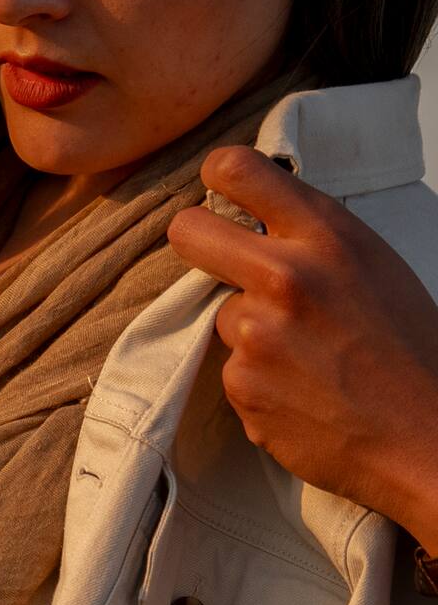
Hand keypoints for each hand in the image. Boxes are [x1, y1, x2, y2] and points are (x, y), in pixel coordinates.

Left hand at [164, 144, 437, 550]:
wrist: (420, 431)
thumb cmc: (407, 349)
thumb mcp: (373, 267)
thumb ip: (316, 245)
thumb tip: (265, 228)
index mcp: (328, 236)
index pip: (244, 172)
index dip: (220, 175)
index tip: (216, 184)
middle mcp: (285, 276)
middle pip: (190, 235)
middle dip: (195, 241)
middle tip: (209, 255)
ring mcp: (255, 333)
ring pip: (223, 317)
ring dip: (248, 332)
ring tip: (305, 355)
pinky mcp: (240, 384)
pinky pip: (234, 371)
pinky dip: (258, 380)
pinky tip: (301, 391)